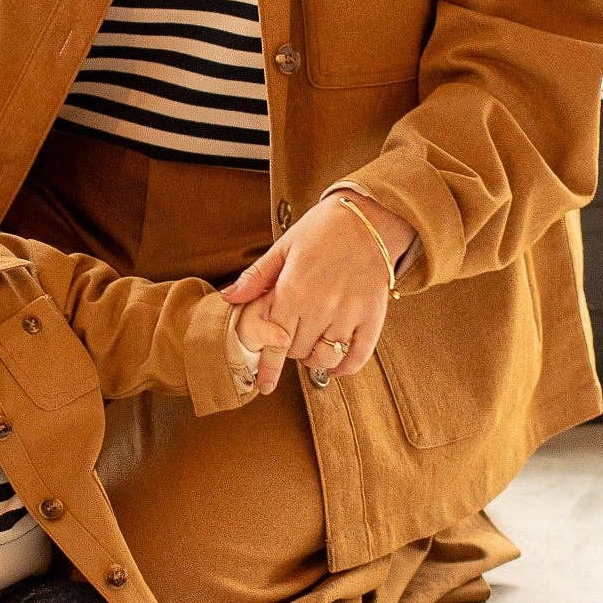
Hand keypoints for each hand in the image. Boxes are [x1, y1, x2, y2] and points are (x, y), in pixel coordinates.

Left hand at [219, 194, 412, 380]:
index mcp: (294, 290)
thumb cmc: (323, 229)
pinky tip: (337, 365)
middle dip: (289, 349)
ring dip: (314, 359)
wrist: (370, 217)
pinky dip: (345, 367)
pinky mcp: (372, 317)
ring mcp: (349, 314)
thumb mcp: (284, 246)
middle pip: (297, 351)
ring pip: (325, 357)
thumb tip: (229, 298)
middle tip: (290, 336)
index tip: (263, 385)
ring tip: (312, 346)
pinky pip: (358, 356)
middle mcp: (321, 307)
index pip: (273, 340)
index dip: (267, 367)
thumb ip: (257, 277)